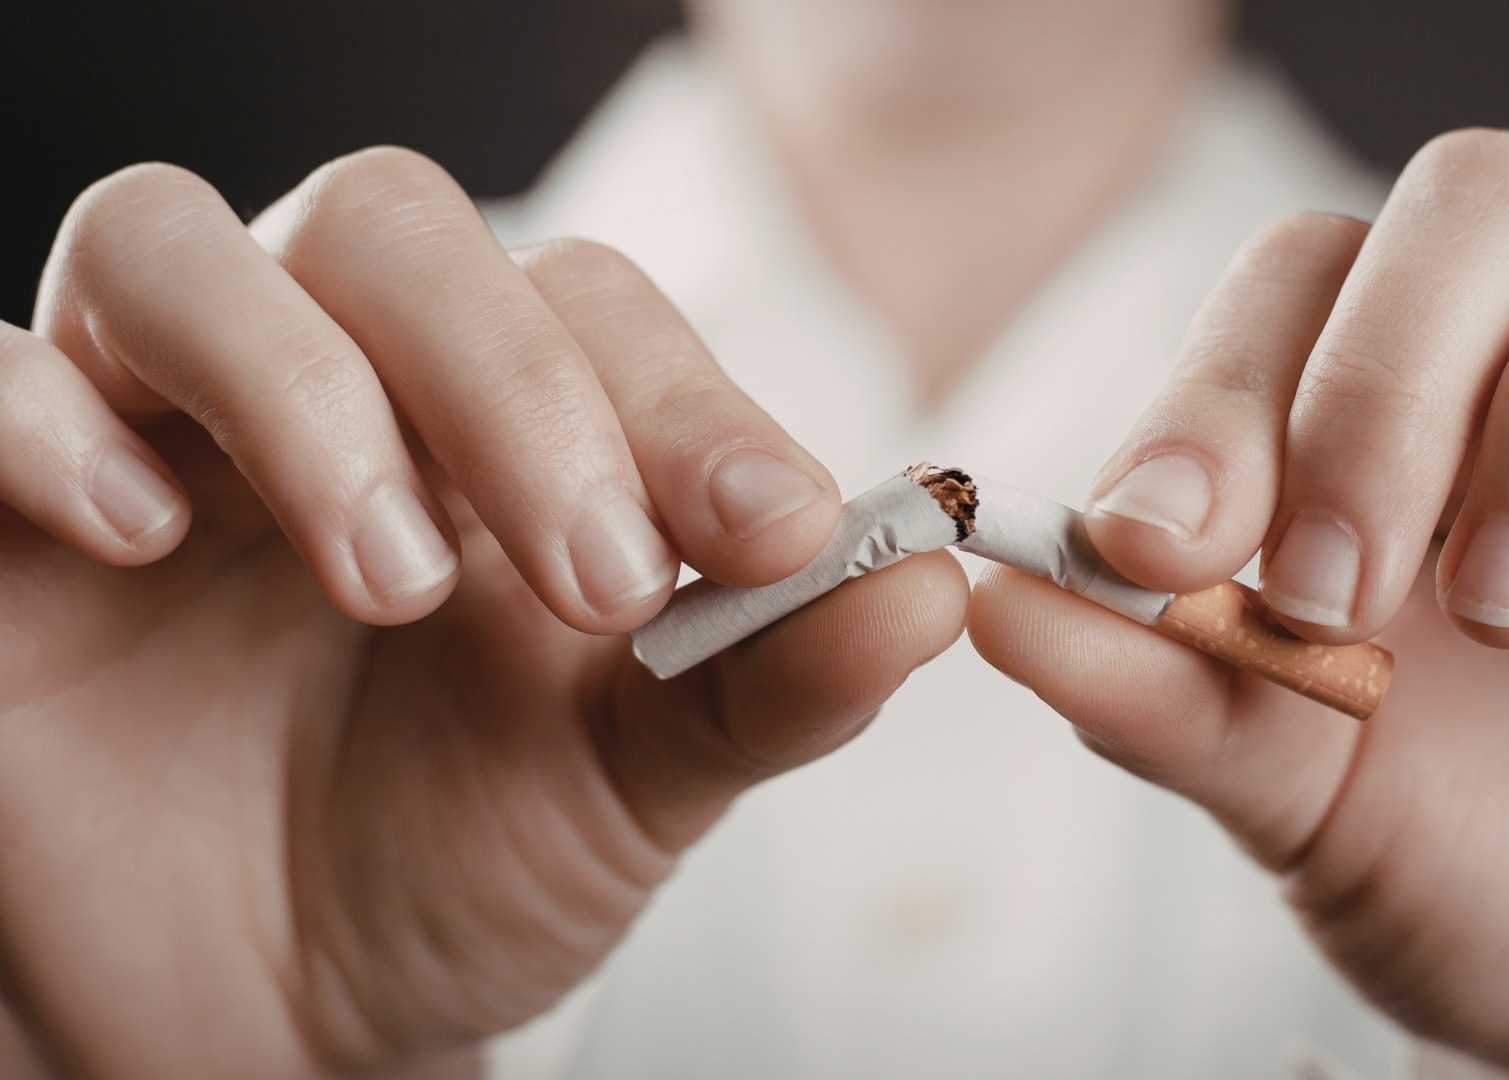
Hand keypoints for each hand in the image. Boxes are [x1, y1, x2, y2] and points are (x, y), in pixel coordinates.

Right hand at [0, 148, 966, 1077]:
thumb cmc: (462, 865)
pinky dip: (49, 421)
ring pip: (177, 248)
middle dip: (512, 387)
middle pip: (393, 231)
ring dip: (308, 390)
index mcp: (496, 421)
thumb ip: (775, 679)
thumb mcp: (641, 781)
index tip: (774, 530)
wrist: (277, 1016)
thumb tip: (932, 589)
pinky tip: (150, 532)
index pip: (586, 305)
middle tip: (594, 574)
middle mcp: (326, 382)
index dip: (682, 393)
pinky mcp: (6, 516)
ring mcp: (149, 427)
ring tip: (395, 577)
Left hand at [970, 130, 1508, 1077]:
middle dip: (1387, 375)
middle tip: (1334, 582)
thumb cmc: (1461, 873)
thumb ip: (1153, 684)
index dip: (1227, 379)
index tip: (1159, 546)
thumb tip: (989, 598)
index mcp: (1406, 413)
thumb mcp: (1283, 788)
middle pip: (1486, 199)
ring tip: (1507, 600)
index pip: (1309, 272)